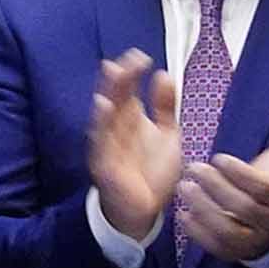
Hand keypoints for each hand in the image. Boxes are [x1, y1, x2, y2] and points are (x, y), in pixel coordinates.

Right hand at [87, 50, 180, 241]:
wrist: (143, 210)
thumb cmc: (152, 171)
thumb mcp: (167, 135)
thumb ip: (165, 107)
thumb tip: (163, 74)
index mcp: (130, 120)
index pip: (127, 90)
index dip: (131, 74)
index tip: (141, 56)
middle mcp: (117, 129)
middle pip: (115, 98)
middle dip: (120, 78)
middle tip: (129, 60)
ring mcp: (108, 145)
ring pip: (105, 115)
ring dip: (109, 94)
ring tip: (113, 74)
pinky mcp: (104, 163)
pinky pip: (101, 141)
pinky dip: (101, 124)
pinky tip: (104, 107)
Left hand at [177, 103, 268, 262]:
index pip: (263, 188)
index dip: (240, 173)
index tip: (218, 157)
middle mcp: (268, 219)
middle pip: (244, 208)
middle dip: (217, 187)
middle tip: (193, 168)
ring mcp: (251, 238)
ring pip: (229, 229)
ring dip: (204, 208)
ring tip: (184, 187)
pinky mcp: (233, 251)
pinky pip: (216, 247)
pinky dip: (198, 232)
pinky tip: (182, 214)